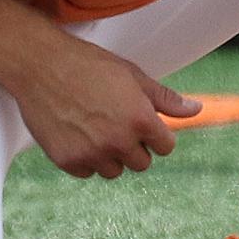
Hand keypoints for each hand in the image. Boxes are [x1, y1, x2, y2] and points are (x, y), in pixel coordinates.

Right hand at [5, 31, 196, 177]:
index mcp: (140, 120)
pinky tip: (80, 136)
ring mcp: (91, 153)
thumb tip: (196, 110)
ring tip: (99, 129)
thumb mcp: (135, 77)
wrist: (42, 67)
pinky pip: (87, 172)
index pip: (166, 147)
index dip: (158, 136)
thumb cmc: (91, 66)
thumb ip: (166, 99)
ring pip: (114, 171)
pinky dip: (86, 160)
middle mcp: (118, 141)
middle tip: (119, 124)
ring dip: (111, 156)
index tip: (146, 125)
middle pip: (141, 163)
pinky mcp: (66, 160)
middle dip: (136, 147)